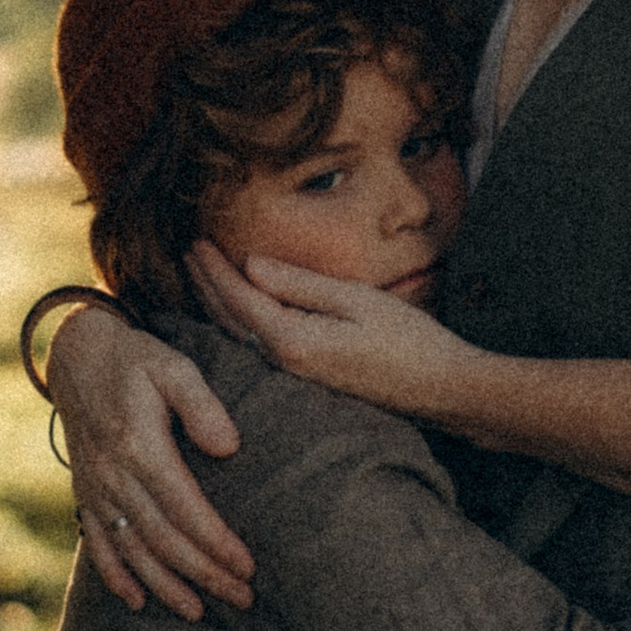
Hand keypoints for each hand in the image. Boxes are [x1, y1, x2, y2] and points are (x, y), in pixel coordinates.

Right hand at [47, 301, 252, 618]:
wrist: (76, 353)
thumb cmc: (137, 360)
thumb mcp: (174, 366)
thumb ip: (202, 404)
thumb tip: (229, 448)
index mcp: (138, 445)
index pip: (184, 509)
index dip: (216, 543)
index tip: (248, 567)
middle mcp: (113, 475)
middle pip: (163, 539)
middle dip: (204, 574)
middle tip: (243, 598)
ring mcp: (95, 488)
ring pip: (132, 550)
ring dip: (166, 585)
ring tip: (199, 612)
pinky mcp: (84, 492)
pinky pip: (97, 543)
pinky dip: (115, 576)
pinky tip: (138, 601)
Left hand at [185, 243, 476, 422]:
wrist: (442, 391)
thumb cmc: (408, 341)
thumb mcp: (355, 300)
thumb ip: (300, 284)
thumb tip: (251, 265)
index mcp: (293, 341)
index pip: (240, 298)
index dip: (216, 268)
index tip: (195, 239)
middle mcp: (286, 362)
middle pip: (231, 319)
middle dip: (207, 285)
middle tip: (188, 252)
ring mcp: (297, 374)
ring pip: (242, 336)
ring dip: (219, 304)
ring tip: (203, 277)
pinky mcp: (310, 378)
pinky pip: (260, 346)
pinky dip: (240, 323)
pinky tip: (239, 313)